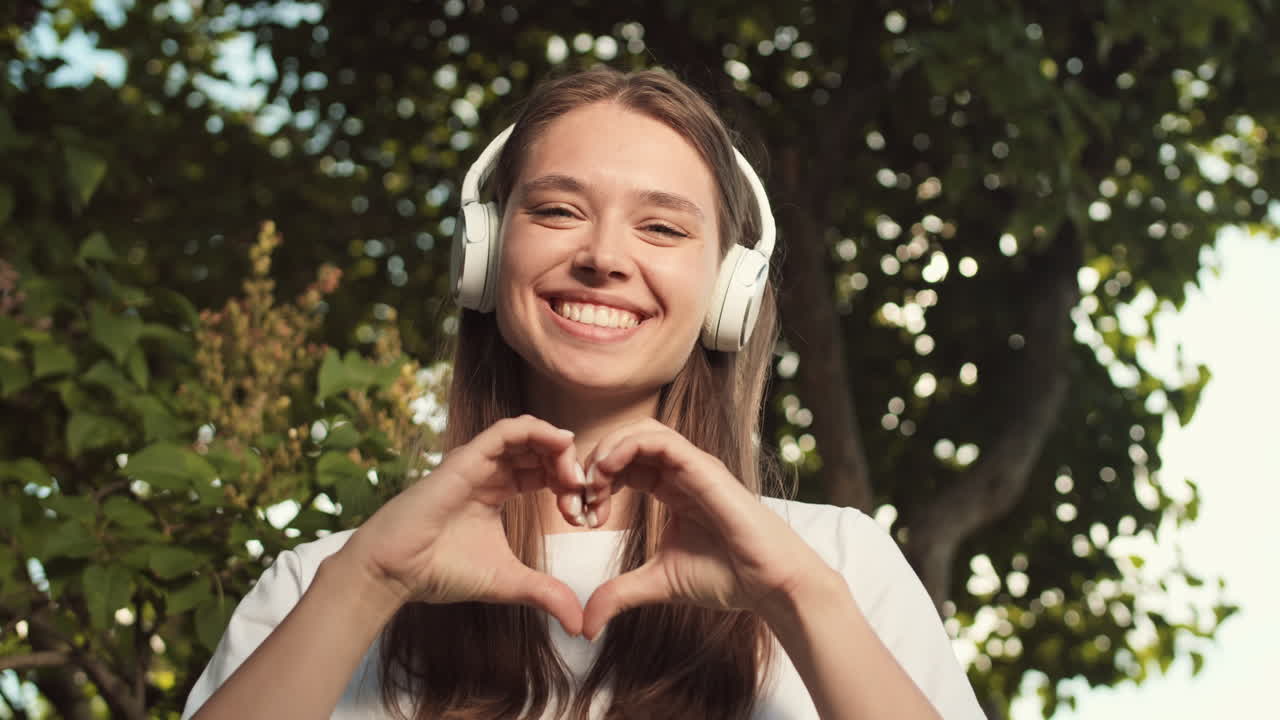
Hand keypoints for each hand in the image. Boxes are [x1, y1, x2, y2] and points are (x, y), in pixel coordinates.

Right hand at [335, 415, 589, 635]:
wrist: (397, 571)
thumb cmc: (442, 571)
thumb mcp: (509, 581)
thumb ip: (546, 594)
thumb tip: (581, 624)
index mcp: (497, 491)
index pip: (543, 473)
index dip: (569, 487)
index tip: (584, 516)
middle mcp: (488, 472)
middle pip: (540, 450)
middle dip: (569, 468)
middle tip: (585, 494)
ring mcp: (477, 463)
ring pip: (528, 435)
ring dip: (559, 450)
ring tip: (574, 477)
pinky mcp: (466, 458)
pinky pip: (506, 430)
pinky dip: (538, 431)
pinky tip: (561, 445)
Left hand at [579, 419, 831, 640]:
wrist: (769, 584)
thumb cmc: (726, 577)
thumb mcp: (657, 582)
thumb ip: (620, 594)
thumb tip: (585, 625)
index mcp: (671, 487)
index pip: (622, 464)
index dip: (593, 482)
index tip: (579, 517)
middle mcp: (681, 470)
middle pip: (625, 440)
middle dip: (592, 463)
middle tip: (577, 499)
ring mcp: (693, 465)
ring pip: (640, 430)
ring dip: (606, 451)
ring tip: (590, 486)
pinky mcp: (703, 467)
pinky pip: (659, 440)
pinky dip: (625, 448)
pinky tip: (606, 475)